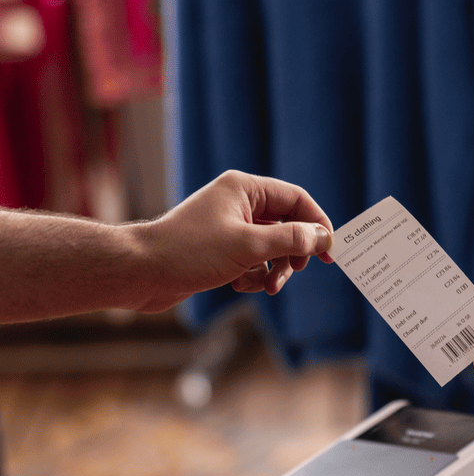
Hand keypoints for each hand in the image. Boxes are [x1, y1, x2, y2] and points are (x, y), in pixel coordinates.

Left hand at [132, 170, 333, 311]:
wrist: (142, 272)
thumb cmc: (190, 252)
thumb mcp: (250, 246)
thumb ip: (292, 240)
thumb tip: (323, 237)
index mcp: (244, 189)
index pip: (296, 199)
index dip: (317, 225)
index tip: (329, 253)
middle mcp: (238, 203)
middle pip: (287, 225)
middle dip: (293, 253)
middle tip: (295, 271)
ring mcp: (229, 227)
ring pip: (272, 248)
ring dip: (275, 270)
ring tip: (267, 287)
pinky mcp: (221, 249)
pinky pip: (254, 261)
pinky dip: (254, 276)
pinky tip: (240, 285)